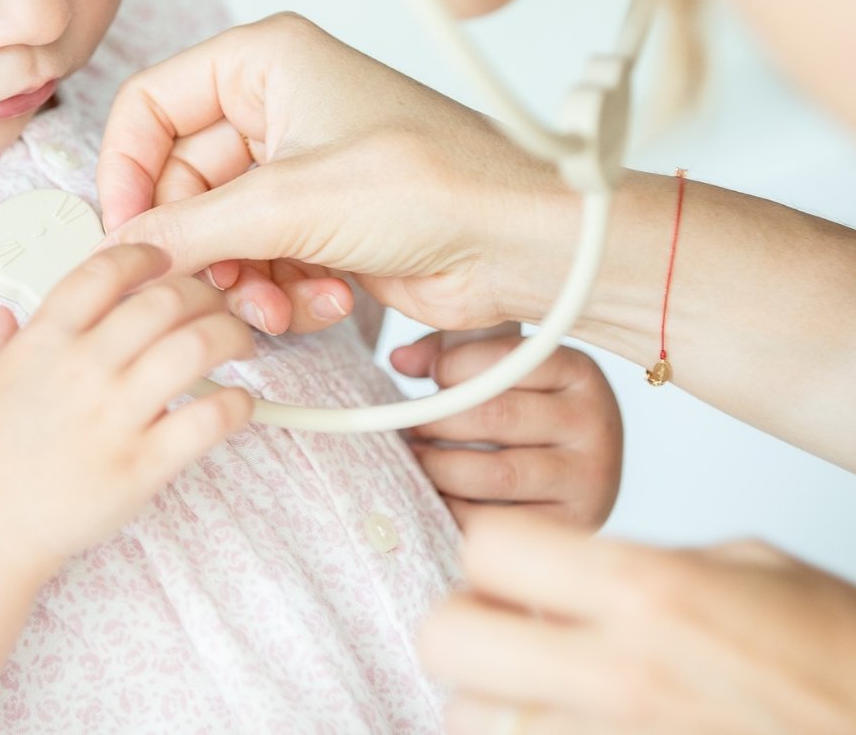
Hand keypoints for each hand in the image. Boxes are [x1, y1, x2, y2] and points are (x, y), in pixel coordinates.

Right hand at [0, 245, 252, 576]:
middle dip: (201, 292)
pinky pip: (206, 421)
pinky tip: (240, 401)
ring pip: (194, 348)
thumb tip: (7, 313)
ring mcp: (115, 417)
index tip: (164, 258)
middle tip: (213, 303)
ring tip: (239, 343)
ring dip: (228, 336)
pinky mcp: (141, 466)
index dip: (143, 254)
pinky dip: (235, 404)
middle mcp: (84, 369)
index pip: (104, 271)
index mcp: (44, 341)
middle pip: (165, 301)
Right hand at [98, 13, 557, 332]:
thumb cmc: (432, 184)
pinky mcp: (320, 220)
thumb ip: (192, 226)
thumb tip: (126, 250)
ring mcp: (299, 167)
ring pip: (220, 230)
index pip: (151, 105)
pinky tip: (324, 301)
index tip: (127, 234)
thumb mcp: (291, 201)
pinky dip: (280, 290)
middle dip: (198, 246)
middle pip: (182, 181)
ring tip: (276, 306)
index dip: (126, 170)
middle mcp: (277, 106)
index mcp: (264, 62)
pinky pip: (261, 259)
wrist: (519, 242)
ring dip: (241, 280)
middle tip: (206, 290)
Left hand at [391, 329, 621, 529]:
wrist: (577, 475)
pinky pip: (499, 522)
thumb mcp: (500, 367)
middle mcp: (595, 423)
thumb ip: (450, 351)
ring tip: (418, 458)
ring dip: (439, 467)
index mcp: (579, 371)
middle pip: (495, 416)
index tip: (431, 376)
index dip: (453, 365)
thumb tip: (400, 360)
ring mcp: (590, 479)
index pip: (507, 358)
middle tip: (410, 426)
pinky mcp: (573, 527)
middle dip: (437, 421)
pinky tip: (439, 495)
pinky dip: (456, 510)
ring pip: (496, 474)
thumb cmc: (526, 410)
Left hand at [418, 510, 855, 732]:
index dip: (496, 550)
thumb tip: (576, 566)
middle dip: (466, 626)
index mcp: (649, 591)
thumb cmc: (841, 660)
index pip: (489, 547)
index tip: (519, 564)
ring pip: (468, 722)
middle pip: (447, 637)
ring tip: (538, 692)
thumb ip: (645, 561)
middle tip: (508, 630)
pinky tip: (569, 725)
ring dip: (491, 702)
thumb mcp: (751, 570)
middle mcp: (617, 674)